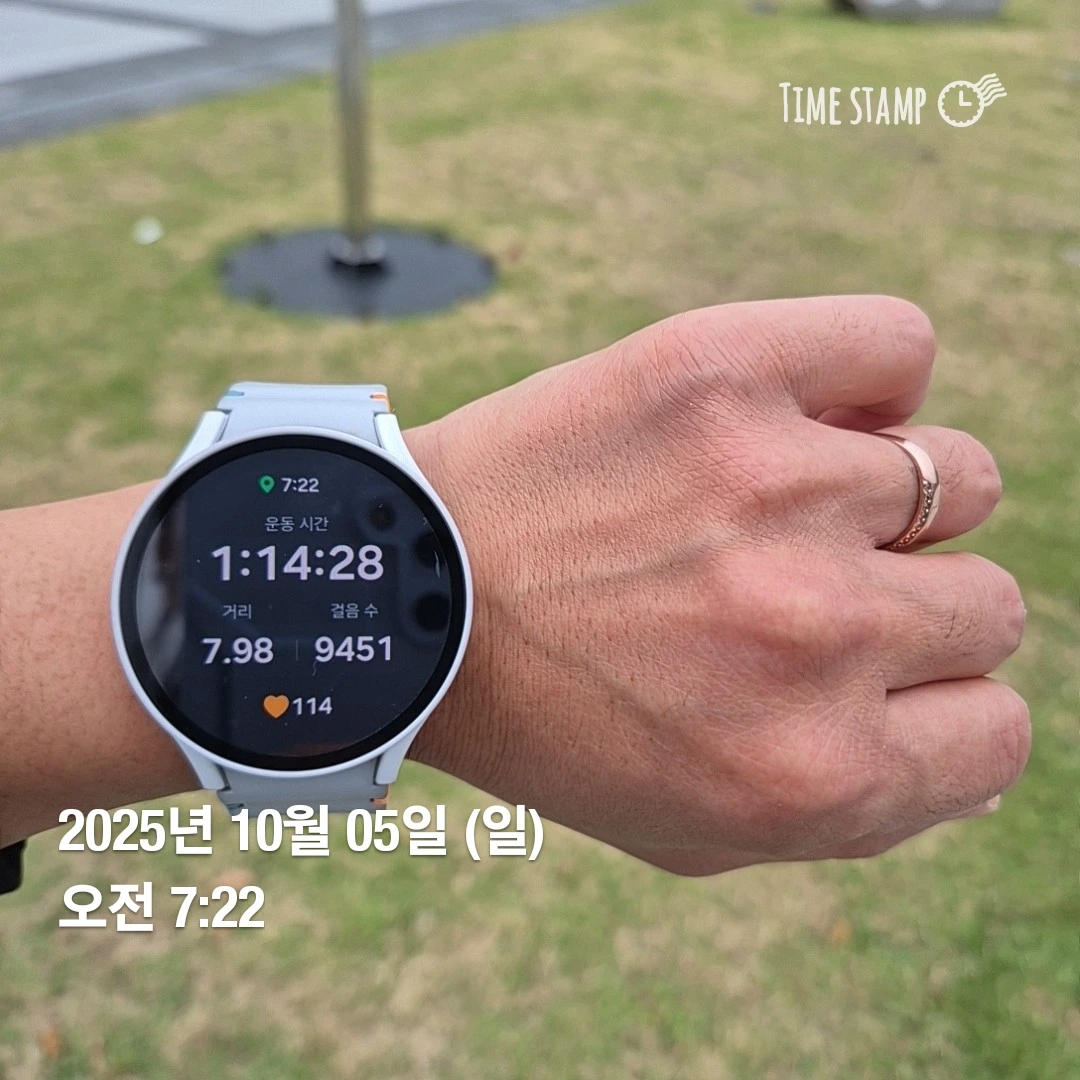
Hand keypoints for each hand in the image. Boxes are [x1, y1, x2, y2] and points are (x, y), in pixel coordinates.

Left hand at [407, 295, 1029, 874]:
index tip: (859, 679)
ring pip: (956, 477)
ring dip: (879, 498)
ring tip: (768, 503)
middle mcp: (815, 634)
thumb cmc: (553, 717)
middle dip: (902, 608)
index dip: (932, 704)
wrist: (407, 595)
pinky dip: (866, 380)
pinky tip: (788, 416)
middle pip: (987, 603)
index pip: (996, 729)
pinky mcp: (724, 372)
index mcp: (813, 772)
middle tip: (789, 591)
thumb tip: (977, 725)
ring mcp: (776, 489)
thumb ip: (859, 805)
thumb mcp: (700, 828)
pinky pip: (897, 347)